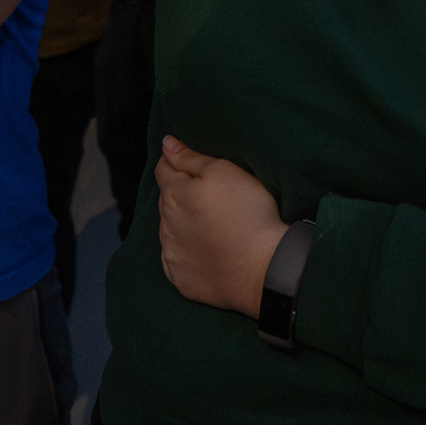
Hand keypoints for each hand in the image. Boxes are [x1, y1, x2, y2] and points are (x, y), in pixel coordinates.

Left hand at [154, 134, 287, 318]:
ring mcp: (172, 255)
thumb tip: (167, 144)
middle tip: (209, 195)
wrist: (262, 270)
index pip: (164, 169)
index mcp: (174, 195)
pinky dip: (187, 254)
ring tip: (213, 225)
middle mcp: (165, 225)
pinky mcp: (181, 280)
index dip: (176, 161)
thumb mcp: (224, 171)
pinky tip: (207, 252)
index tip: (190, 161)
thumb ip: (191, 157)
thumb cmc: (246, 214)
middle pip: (167, 200)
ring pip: (171, 231)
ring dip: (183, 224)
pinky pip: (178, 261)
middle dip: (181, 194)